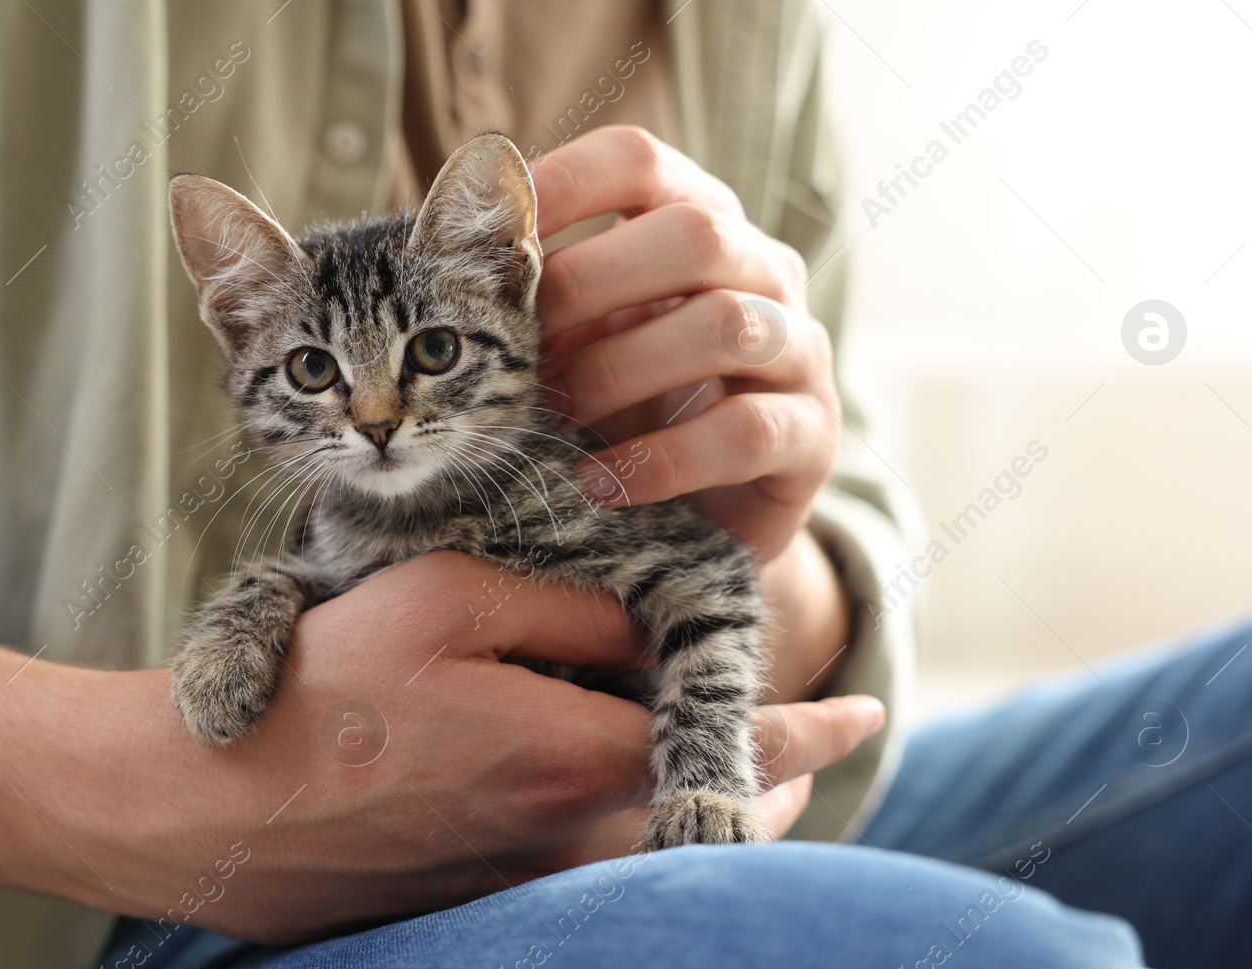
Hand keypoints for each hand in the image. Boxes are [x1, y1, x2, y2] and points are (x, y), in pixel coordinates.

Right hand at [80, 554, 883, 942]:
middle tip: (814, 755)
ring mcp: (519, 887)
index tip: (859, 711)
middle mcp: (563, 841)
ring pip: (654, 858)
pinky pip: (590, 877)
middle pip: (706, 823)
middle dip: (773, 788)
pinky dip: (636, 843)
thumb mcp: (447, 601)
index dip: (802, 730)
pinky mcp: (474, 905)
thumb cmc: (325, 690)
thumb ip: (564, 609)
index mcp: (572, 759)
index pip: (724, 746)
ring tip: (746, 788)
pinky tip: (617, 808)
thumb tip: (642, 627)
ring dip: (707, 816)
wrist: (206, 807)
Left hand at [530, 126, 849, 697]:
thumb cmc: (626, 411)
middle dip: (592, 285)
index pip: (639, 162)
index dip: (565, 181)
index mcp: (698, 225)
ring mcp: (800, 351)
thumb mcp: (579, 344)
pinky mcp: (812, 436)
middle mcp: (763, 272)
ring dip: (621, 371)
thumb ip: (538, 303)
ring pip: (726, 327)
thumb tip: (439, 255)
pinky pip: (744, 432)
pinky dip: (659, 461)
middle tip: (520, 349)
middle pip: (696, 234)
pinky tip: (598, 484)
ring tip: (556, 417)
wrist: (705, 522)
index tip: (497, 232)